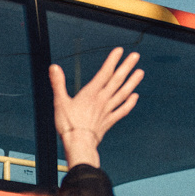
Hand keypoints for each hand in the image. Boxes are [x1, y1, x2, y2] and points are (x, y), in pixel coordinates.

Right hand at [49, 47, 141, 170]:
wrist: (79, 145)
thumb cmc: (69, 125)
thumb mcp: (60, 102)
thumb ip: (58, 83)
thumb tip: (54, 67)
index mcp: (90, 93)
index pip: (104, 73)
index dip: (112, 61)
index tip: (120, 51)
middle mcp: (102, 99)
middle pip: (117, 80)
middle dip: (126, 67)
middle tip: (135, 56)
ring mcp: (107, 110)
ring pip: (123, 93)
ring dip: (132, 82)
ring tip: (140, 72)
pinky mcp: (109, 121)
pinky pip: (122, 110)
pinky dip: (129, 103)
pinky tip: (135, 96)